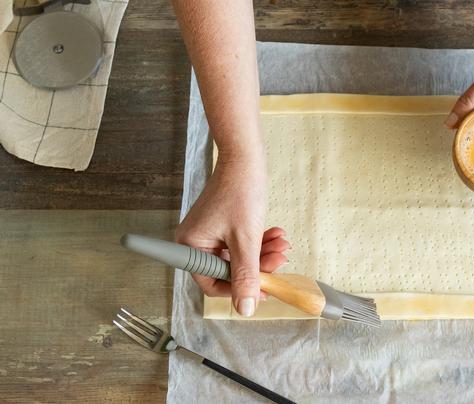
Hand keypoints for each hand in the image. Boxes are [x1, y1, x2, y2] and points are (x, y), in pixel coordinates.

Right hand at [175, 159, 288, 316]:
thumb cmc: (240, 192)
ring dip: (263, 254)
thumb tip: (246, 309)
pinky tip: (276, 235)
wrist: (245, 158)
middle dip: (258, 267)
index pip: (213, 284)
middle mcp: (195, 242)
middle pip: (229, 271)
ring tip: (283, 245)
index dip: (240, 290)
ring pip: (239, 257)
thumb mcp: (246, 239)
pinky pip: (240, 243)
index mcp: (190, 247)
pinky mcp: (222, 226)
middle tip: (281, 260)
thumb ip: (246, 276)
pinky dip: (259, 242)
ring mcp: (209, 234)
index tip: (264, 287)